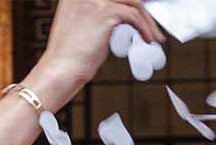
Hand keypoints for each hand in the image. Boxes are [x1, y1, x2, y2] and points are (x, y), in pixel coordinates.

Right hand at [26, 0, 165, 106]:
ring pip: (133, 3)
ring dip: (149, 22)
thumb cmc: (69, 55)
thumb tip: (117, 20)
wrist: (61, 68)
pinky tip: (148, 41)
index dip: (130, 4)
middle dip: (143, 12)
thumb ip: (96, 17)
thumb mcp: (80, 26)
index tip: (143, 17)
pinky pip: (134, 16)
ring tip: (154, 38)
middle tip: (152, 29)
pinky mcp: (104, 12)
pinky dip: (145, 29)